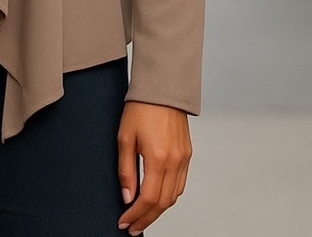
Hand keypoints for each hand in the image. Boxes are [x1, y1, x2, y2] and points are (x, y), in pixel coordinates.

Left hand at [116, 101, 191, 233]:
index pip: (148, 199)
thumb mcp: (124, 138)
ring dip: (158, 210)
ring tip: (142, 216)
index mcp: (158, 158)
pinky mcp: (187, 154)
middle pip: (163, 203)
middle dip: (146, 218)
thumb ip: (126, 170)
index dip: (135, 215)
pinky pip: (180, 184)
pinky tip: (156, 198)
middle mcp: (175, 161)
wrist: (162, 88)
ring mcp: (184, 158)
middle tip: (132, 227)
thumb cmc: (140, 108)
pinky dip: (168, 196)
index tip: (124, 223)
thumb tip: (128, 198)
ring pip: (173, 196)